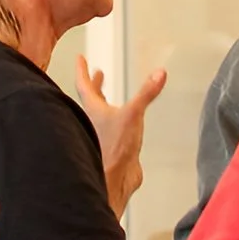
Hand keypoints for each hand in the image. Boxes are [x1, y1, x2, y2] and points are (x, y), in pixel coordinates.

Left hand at [77, 63, 165, 206]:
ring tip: (108, 95)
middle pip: (91, 99)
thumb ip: (147, 93)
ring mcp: (103, 135)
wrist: (114, 180)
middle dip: (95, 85)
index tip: (80, 59)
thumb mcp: (133, 114)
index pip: (84, 84)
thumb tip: (158, 74)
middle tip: (96, 74)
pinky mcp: (113, 148)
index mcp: (93, 109)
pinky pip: (114, 131)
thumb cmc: (113, 149)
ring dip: (104, 103)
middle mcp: (94, 121)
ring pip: (100, 115)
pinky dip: (117, 121)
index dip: (82, 70)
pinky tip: (126, 124)